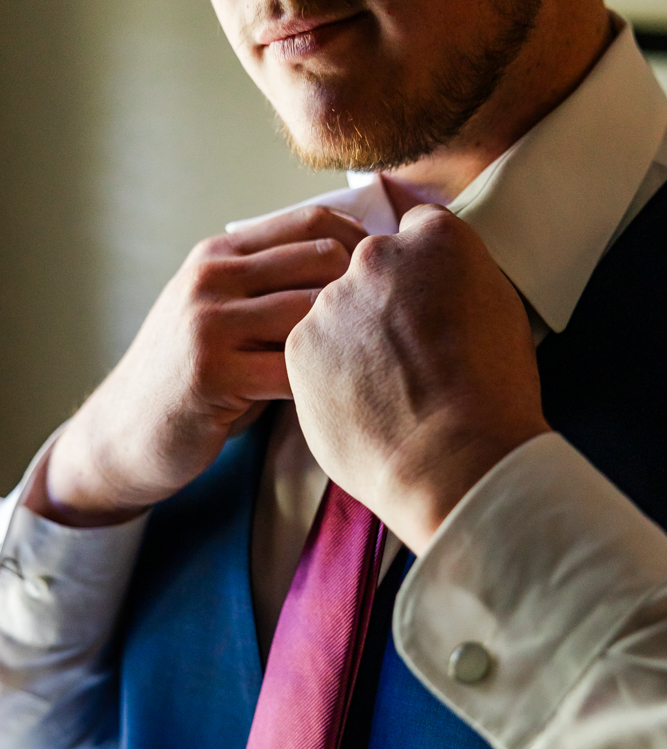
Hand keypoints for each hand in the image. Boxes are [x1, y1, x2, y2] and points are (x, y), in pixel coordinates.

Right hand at [26, 207, 366, 525]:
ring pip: (311, 310)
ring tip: (374, 366)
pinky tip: (339, 399)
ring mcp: (208, 322)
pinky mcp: (212, 372)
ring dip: (350, 339)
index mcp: (219, 254)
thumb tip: (358, 275)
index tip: (392, 279)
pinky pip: (292, 370)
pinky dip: (323, 384)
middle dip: (367, 289)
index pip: (310, 223)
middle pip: (320, 257)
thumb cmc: (192, 378)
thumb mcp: (219, 315)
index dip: (363, 245)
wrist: (125, 433)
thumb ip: (270, 291)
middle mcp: (212, 277)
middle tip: (395, 327)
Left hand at [286, 204, 549, 554]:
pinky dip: (328, 375)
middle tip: (406, 354)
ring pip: (335, 314)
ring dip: (351, 340)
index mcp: (434, 239)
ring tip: (384, 390)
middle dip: (382, 303)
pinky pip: (311, 352)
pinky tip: (360, 405)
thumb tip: (440, 284)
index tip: (420, 294)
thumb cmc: (492, 394)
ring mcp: (331, 301)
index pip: (413, 229)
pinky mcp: (300, 346)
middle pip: (368, 271)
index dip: (419, 267)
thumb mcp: (500, 313)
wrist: (452, 458)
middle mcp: (375, 256)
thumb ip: (460, 282)